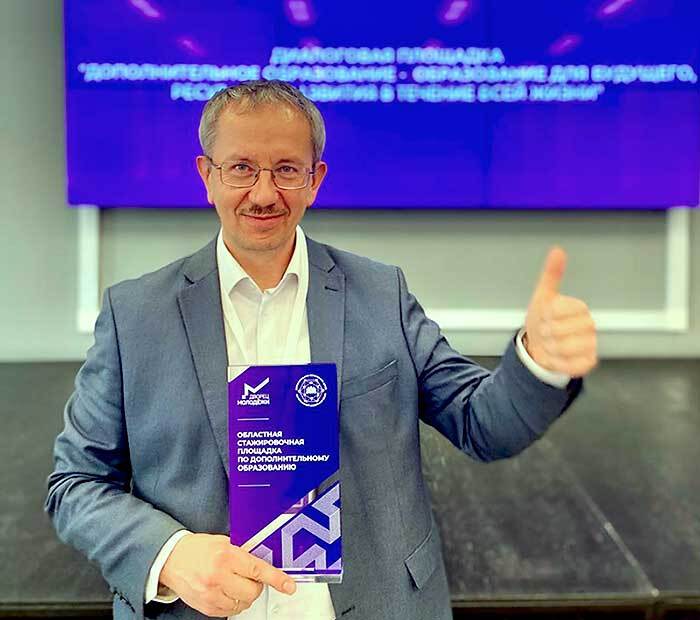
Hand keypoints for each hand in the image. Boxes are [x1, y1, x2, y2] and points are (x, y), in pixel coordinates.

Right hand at [159, 533, 295, 616]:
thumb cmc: (197, 548)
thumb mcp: (223, 542)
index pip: (258, 570)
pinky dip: (232, 603)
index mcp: (226, 556)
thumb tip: (263, 562)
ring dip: (244, 595)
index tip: (289, 586)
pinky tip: (225, 591)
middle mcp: (219, 576)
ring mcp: (211, 594)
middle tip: (248, 576)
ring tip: (233, 583)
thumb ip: (242, 552)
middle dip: (255, 585)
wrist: (171, 559)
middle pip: (253, 591)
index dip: (276, 579)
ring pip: (243, 604)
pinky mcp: (206, 607)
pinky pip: (230, 612)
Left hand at [523, 246, 597, 377]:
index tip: (544, 316)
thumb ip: (552, 274)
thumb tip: (558, 250)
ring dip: (548, 349)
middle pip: (558, 331)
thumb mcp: (543, 296)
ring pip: (563, 349)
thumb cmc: (543, 319)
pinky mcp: (588, 362)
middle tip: (545, 332)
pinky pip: (569, 365)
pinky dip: (556, 363)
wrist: (540, 345)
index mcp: (579, 308)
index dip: (545, 315)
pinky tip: (554, 357)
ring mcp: (590, 344)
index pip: (558, 310)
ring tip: (549, 344)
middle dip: (544, 333)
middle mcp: (589, 326)